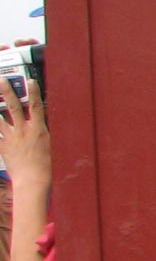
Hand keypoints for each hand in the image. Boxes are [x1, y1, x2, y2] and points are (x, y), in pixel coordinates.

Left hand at [0, 73, 50, 188]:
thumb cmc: (44, 165)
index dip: (33, 92)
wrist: (32, 180)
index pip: (36, 106)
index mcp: (38, 130)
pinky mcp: (2, 146)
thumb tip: (36, 121)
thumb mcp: (47, 144)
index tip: (30, 80)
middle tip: (2, 80)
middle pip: (13, 107)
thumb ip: (40, 131)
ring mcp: (11, 138)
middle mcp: (23, 131)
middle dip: (7, 92)